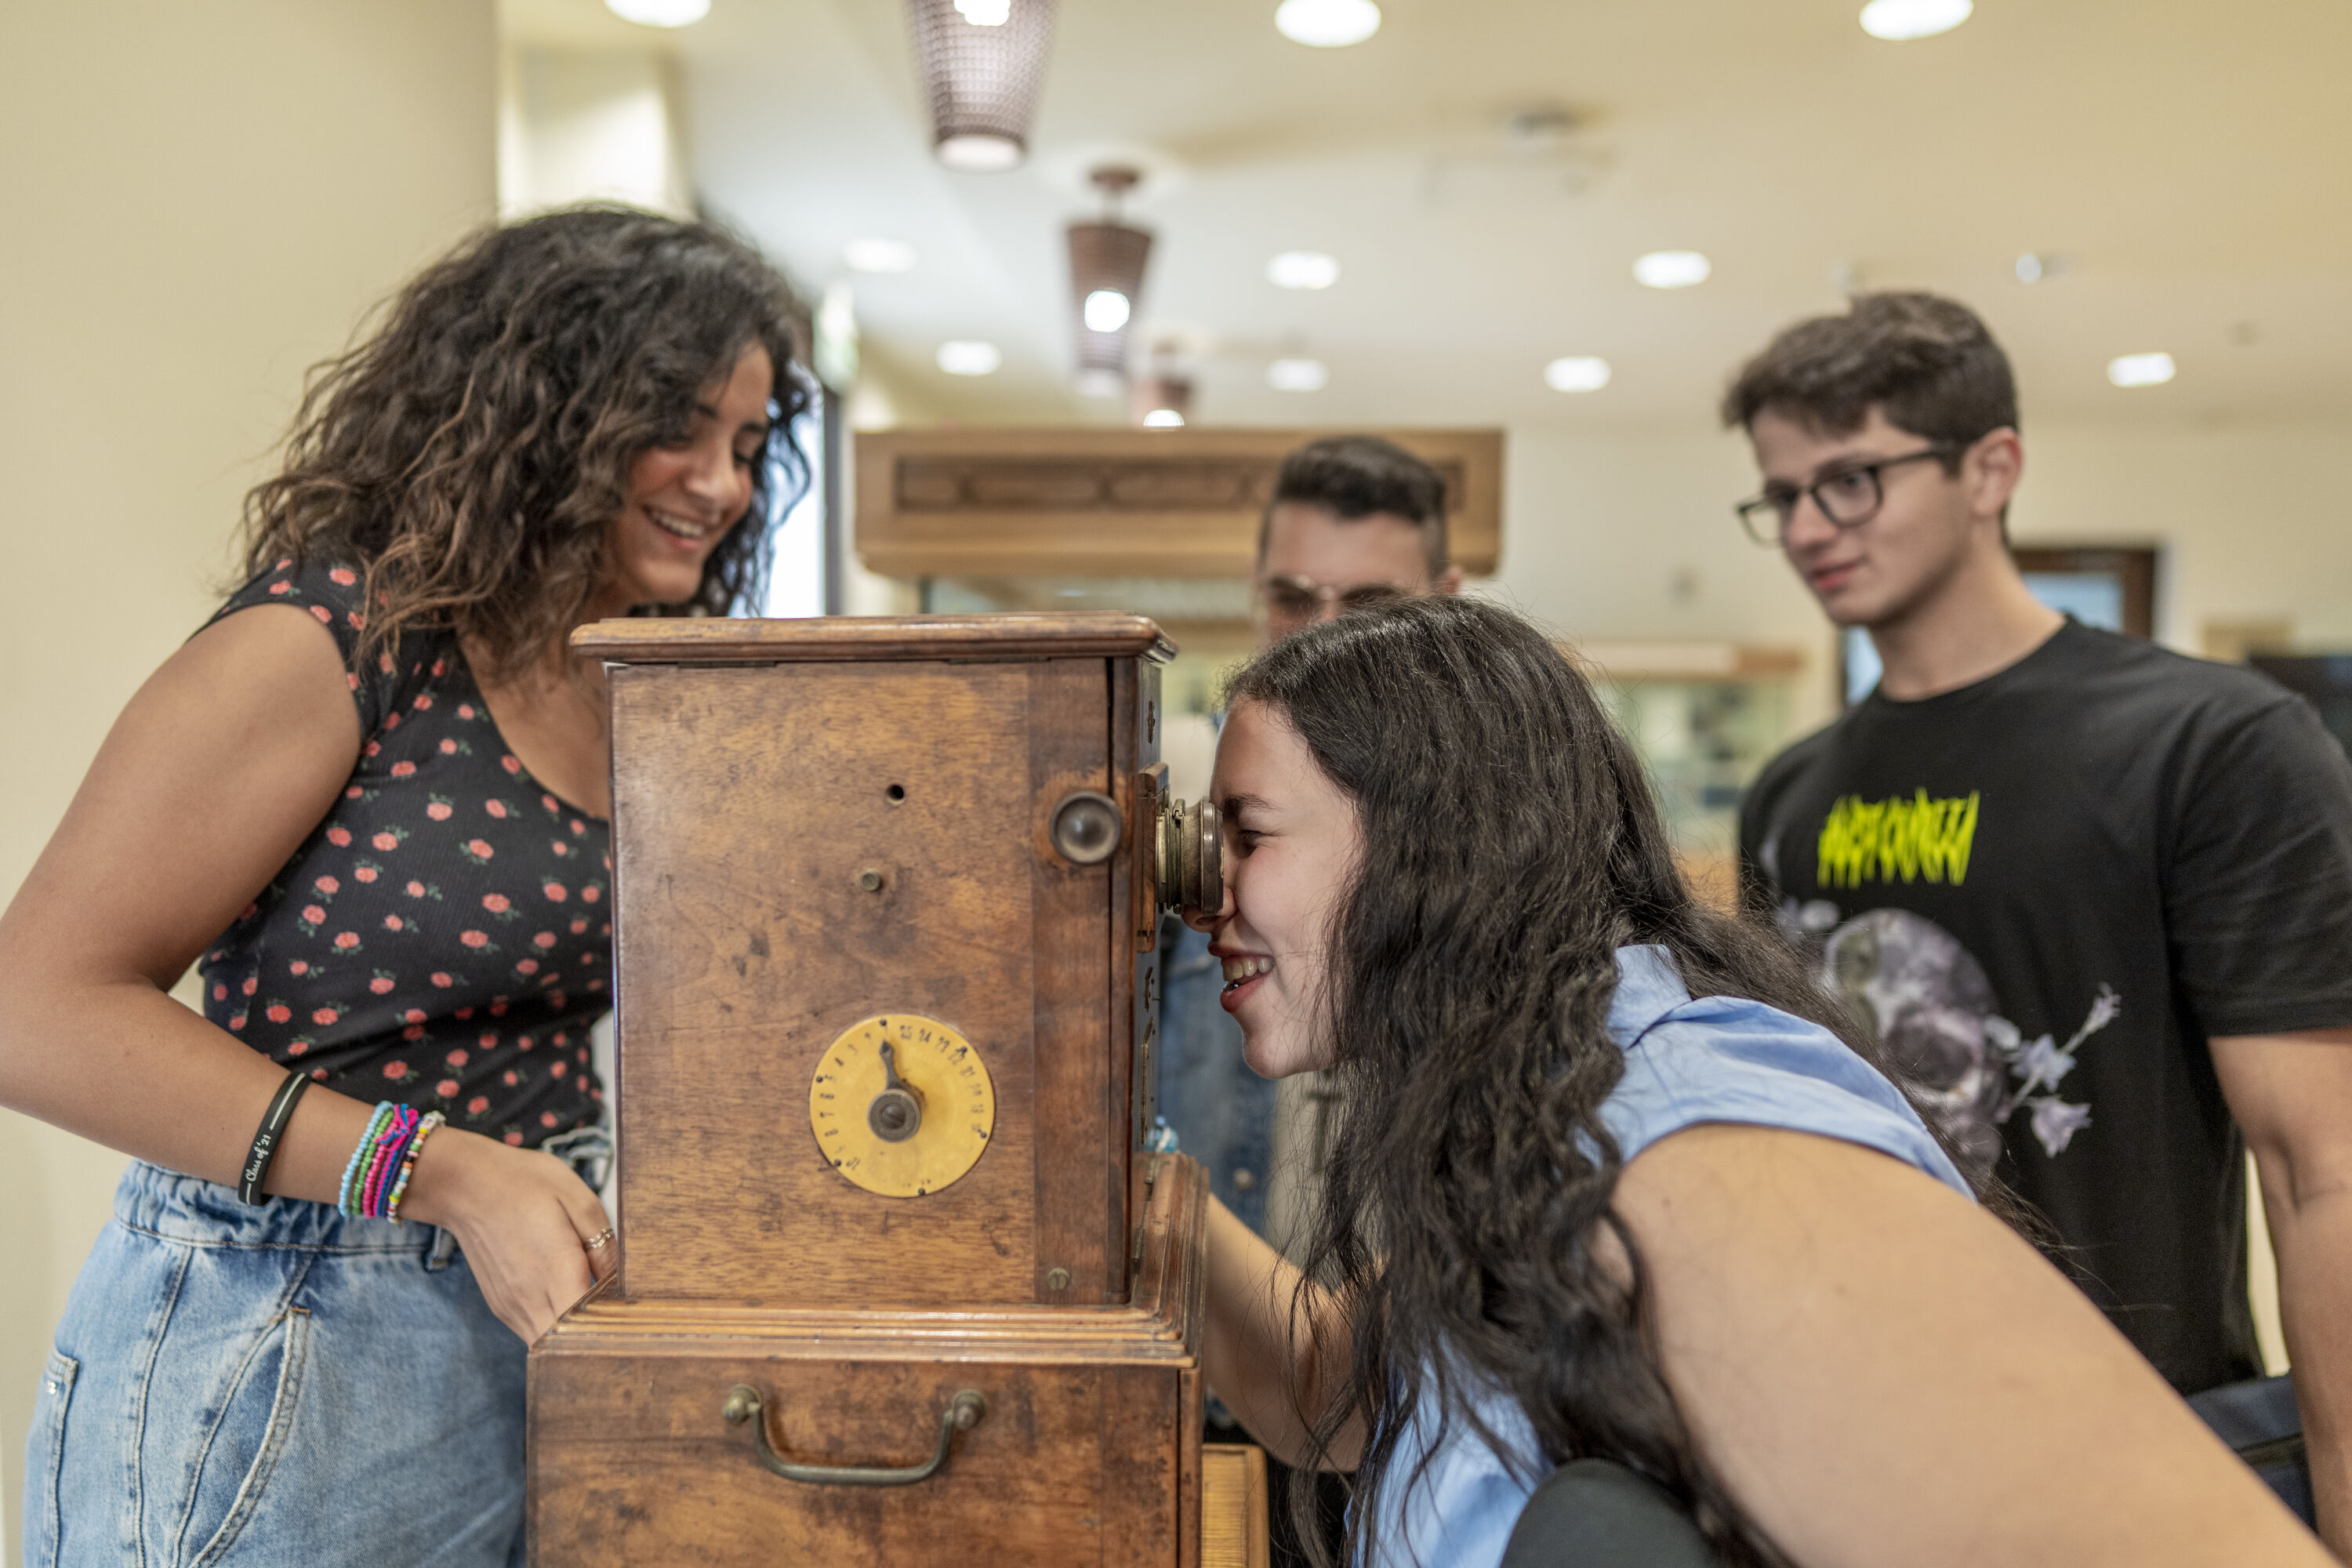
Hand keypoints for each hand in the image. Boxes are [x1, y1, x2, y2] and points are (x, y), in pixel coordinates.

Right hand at [400, 1125, 614, 1341]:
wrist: (465, 1184)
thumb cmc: (525, 1184)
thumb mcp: (578, 1199)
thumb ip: (603, 1246)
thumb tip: (621, 1282)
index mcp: (554, 1270)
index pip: (587, 1328)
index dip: (612, 1328)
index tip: (630, 1315)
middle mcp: (529, 1298)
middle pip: (569, 1345)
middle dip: (596, 1336)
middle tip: (618, 1314)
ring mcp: (511, 1307)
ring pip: (550, 1343)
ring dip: (574, 1334)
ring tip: (595, 1307)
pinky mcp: (501, 1306)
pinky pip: (534, 1330)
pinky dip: (555, 1326)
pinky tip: (569, 1300)